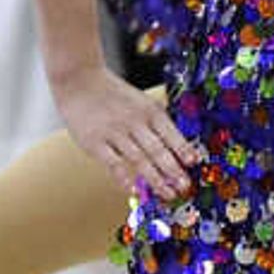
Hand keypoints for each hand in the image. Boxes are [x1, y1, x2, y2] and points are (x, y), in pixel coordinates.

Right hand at [55, 67, 198, 200]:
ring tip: (167, 193)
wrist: (80, 80)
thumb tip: (178, 147)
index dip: (183, 149)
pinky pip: (113, 163)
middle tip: (184, 186)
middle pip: (157, 150)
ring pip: (139, 160)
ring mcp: (114, 133)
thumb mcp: (141, 101)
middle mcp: (134, 121)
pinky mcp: (95, 142)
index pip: (170, 133)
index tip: (194, 163)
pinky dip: (124, 178)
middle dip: (173, 170)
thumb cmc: (113, 94)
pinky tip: (133, 189)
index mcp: (149, 110)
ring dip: (155, 179)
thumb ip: (157, 122)